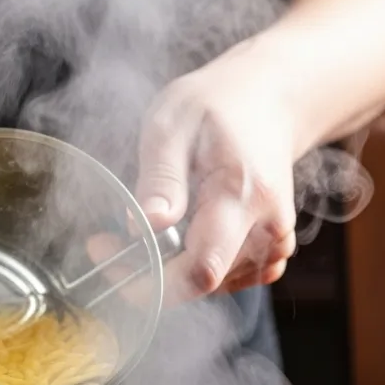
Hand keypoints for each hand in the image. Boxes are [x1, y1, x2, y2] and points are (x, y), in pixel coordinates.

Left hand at [135, 34, 299, 302]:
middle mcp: (269, 226)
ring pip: (216, 284)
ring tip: (144, 231)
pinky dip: (199, 269)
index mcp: (244, 194)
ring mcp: (276, 242)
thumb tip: (145, 226)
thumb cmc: (217, 106)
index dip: (153, 283)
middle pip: (205, 281)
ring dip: (173, 271)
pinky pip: (231, 280)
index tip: (109, 260)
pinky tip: (183, 238)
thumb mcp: (173, 124)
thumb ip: (161, 178)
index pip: (202, 269)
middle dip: (152, 274)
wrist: (270, 100)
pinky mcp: (273, 250)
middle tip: (109, 242)